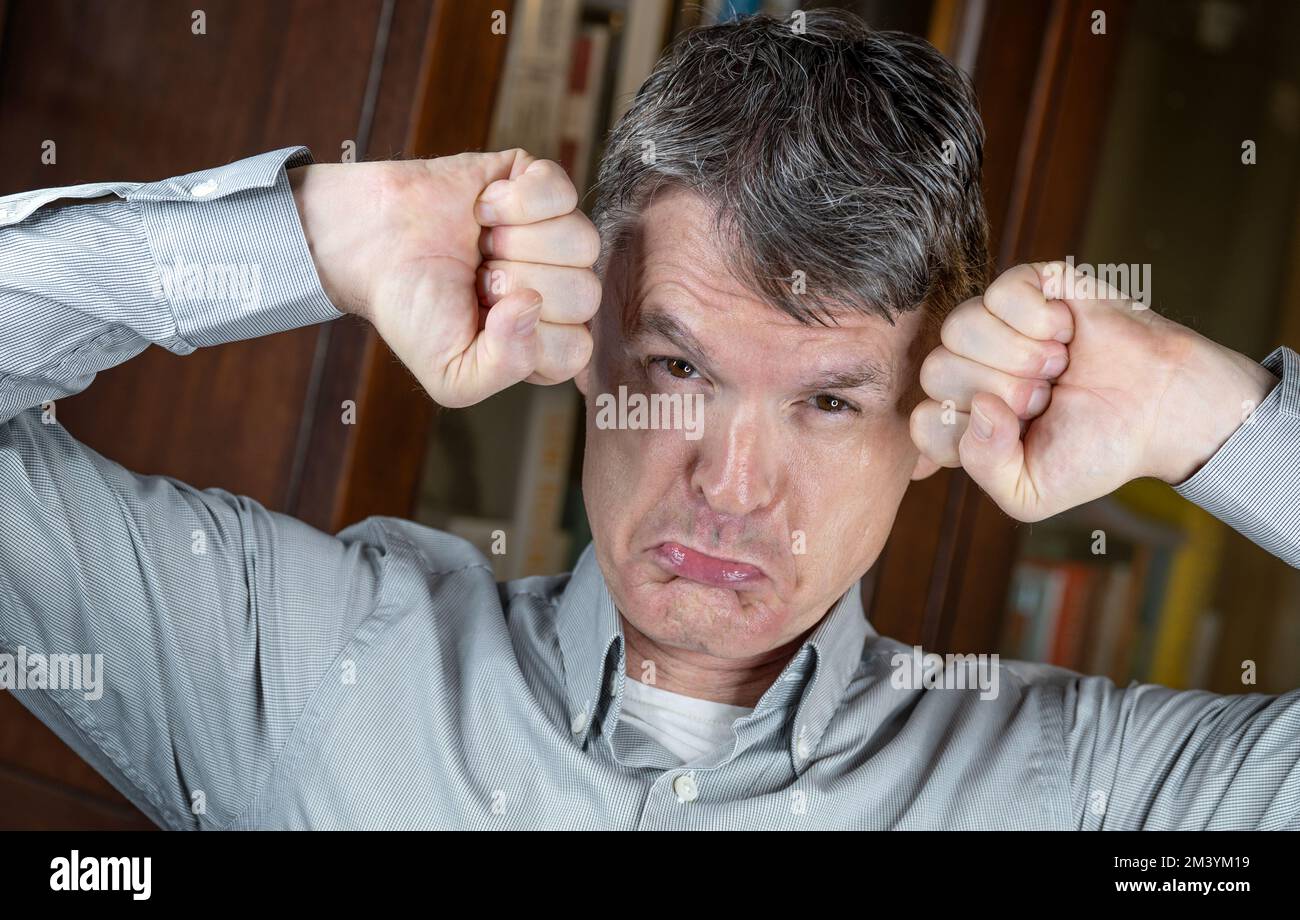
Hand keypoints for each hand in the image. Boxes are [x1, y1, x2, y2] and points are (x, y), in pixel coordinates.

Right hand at [290, 149, 599, 407]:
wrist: (370, 243)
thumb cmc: (411, 309)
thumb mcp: (451, 375)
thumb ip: (504, 367)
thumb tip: (533, 303)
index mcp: (546, 340)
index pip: (576, 348)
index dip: (525, 336)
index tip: (480, 321)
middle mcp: (561, 289)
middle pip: (585, 294)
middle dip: (515, 284)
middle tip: (476, 278)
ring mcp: (557, 236)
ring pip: (583, 243)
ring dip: (516, 242)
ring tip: (481, 244)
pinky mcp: (543, 185)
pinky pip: (561, 190)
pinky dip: (515, 199)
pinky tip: (483, 207)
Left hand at [909, 261, 1276, 521]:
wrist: (1165, 410)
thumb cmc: (1098, 451)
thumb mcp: (1031, 492)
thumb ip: (985, 468)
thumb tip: (976, 408)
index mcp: (964, 419)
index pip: (922, 420)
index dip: (969, 431)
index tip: (1019, 433)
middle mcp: (972, 369)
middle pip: (936, 370)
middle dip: (1002, 391)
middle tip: (1046, 396)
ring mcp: (996, 326)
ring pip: (958, 327)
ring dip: (1018, 355)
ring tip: (1057, 365)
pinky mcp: (1029, 287)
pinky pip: (999, 292)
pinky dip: (1037, 319)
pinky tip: (1065, 331)